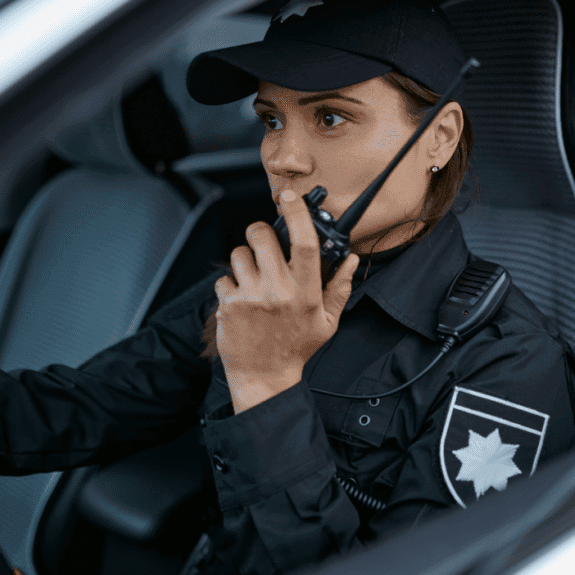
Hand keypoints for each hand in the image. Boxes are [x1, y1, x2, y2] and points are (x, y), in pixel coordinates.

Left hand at [214, 189, 359, 412]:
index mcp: (306, 292)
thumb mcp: (328, 321)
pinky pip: (223, 278)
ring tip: (254, 279)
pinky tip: (241, 301)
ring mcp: (251, 298)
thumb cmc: (297, 347)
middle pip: (262, 236)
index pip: (304, 243)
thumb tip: (351, 260)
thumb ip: (340, 288)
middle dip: (260, 232)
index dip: (296, 214)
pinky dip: (229, 285)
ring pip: (239, 253)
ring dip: (244, 260)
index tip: (289, 197)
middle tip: (264, 244)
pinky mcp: (228, 306)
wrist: (264, 377)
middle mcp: (279, 291)